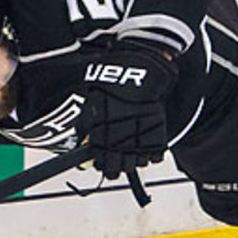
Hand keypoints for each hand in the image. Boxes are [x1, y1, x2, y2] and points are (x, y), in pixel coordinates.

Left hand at [75, 44, 177, 177]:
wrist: (139, 70)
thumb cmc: (113, 85)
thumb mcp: (92, 104)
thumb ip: (85, 125)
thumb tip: (80, 136)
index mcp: (104, 135)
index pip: (102, 163)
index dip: (103, 166)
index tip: (104, 164)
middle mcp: (122, 139)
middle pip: (120, 168)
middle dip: (118, 167)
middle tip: (118, 164)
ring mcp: (141, 138)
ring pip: (138, 163)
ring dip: (135, 161)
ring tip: (132, 154)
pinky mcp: (157, 134)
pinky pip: (156, 154)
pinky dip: (152, 154)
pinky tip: (147, 148)